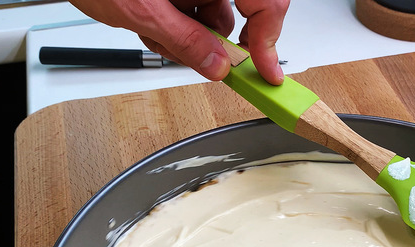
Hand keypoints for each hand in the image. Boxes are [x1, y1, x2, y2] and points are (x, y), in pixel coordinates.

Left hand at [68, 0, 288, 83]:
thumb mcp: (142, 9)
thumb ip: (186, 40)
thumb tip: (218, 66)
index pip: (268, 3)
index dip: (271, 40)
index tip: (266, 72)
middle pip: (242, 11)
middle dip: (216, 39)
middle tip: (198, 56)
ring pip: (215, 13)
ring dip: (190, 34)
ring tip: (154, 31)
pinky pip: (197, 8)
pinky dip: (178, 24)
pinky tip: (152, 22)